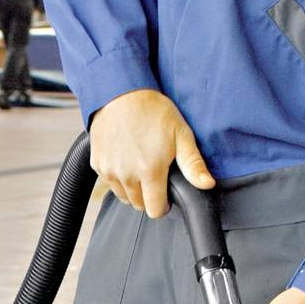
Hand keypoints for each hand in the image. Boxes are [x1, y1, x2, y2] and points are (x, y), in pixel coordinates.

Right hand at [88, 88, 213, 219]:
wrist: (120, 93)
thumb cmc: (152, 110)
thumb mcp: (181, 134)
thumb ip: (193, 164)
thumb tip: (207, 184)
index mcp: (149, 171)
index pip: (155, 211)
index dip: (164, 205)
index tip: (166, 194)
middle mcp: (127, 175)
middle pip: (139, 205)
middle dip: (148, 196)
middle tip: (155, 174)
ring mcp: (109, 170)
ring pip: (123, 196)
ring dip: (133, 188)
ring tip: (140, 165)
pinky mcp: (97, 164)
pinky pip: (109, 182)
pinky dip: (118, 177)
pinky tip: (125, 159)